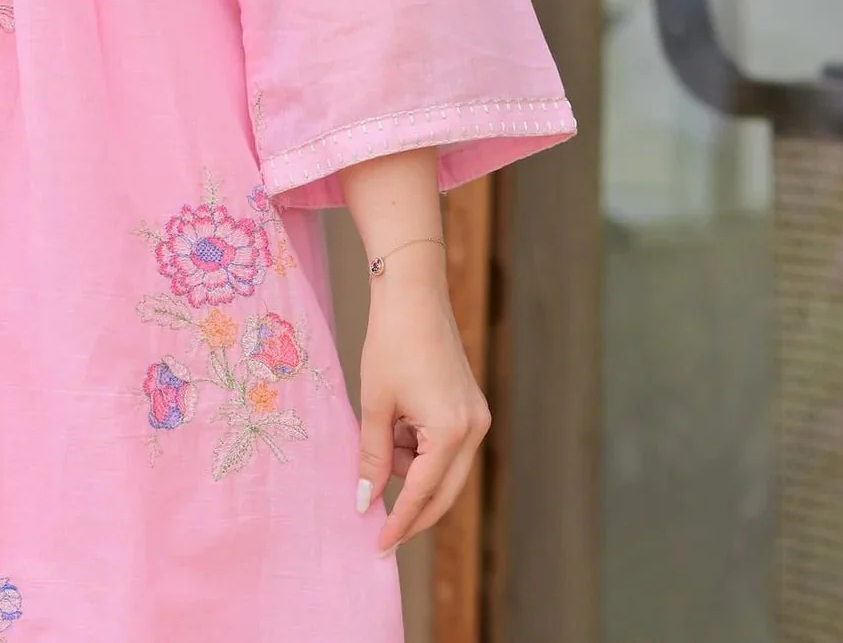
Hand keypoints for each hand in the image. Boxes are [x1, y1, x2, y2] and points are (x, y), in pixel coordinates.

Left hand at [356, 269, 490, 552]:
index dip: (399, 522)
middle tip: (380, 529)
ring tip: (383, 433)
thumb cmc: (390, 344)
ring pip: (445, 470)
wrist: (414, 296)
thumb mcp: (375, 405)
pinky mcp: (471, 407)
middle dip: (411, 509)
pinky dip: (421, 449)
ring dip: (413, 470)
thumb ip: (372, 457)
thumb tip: (365, 501)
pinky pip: (447, 447)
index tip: (379, 546)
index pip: (423, 493)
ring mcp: (477, 417)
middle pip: (444, 492)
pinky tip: (399, 424)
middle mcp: (474, 429)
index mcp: (451, 431)